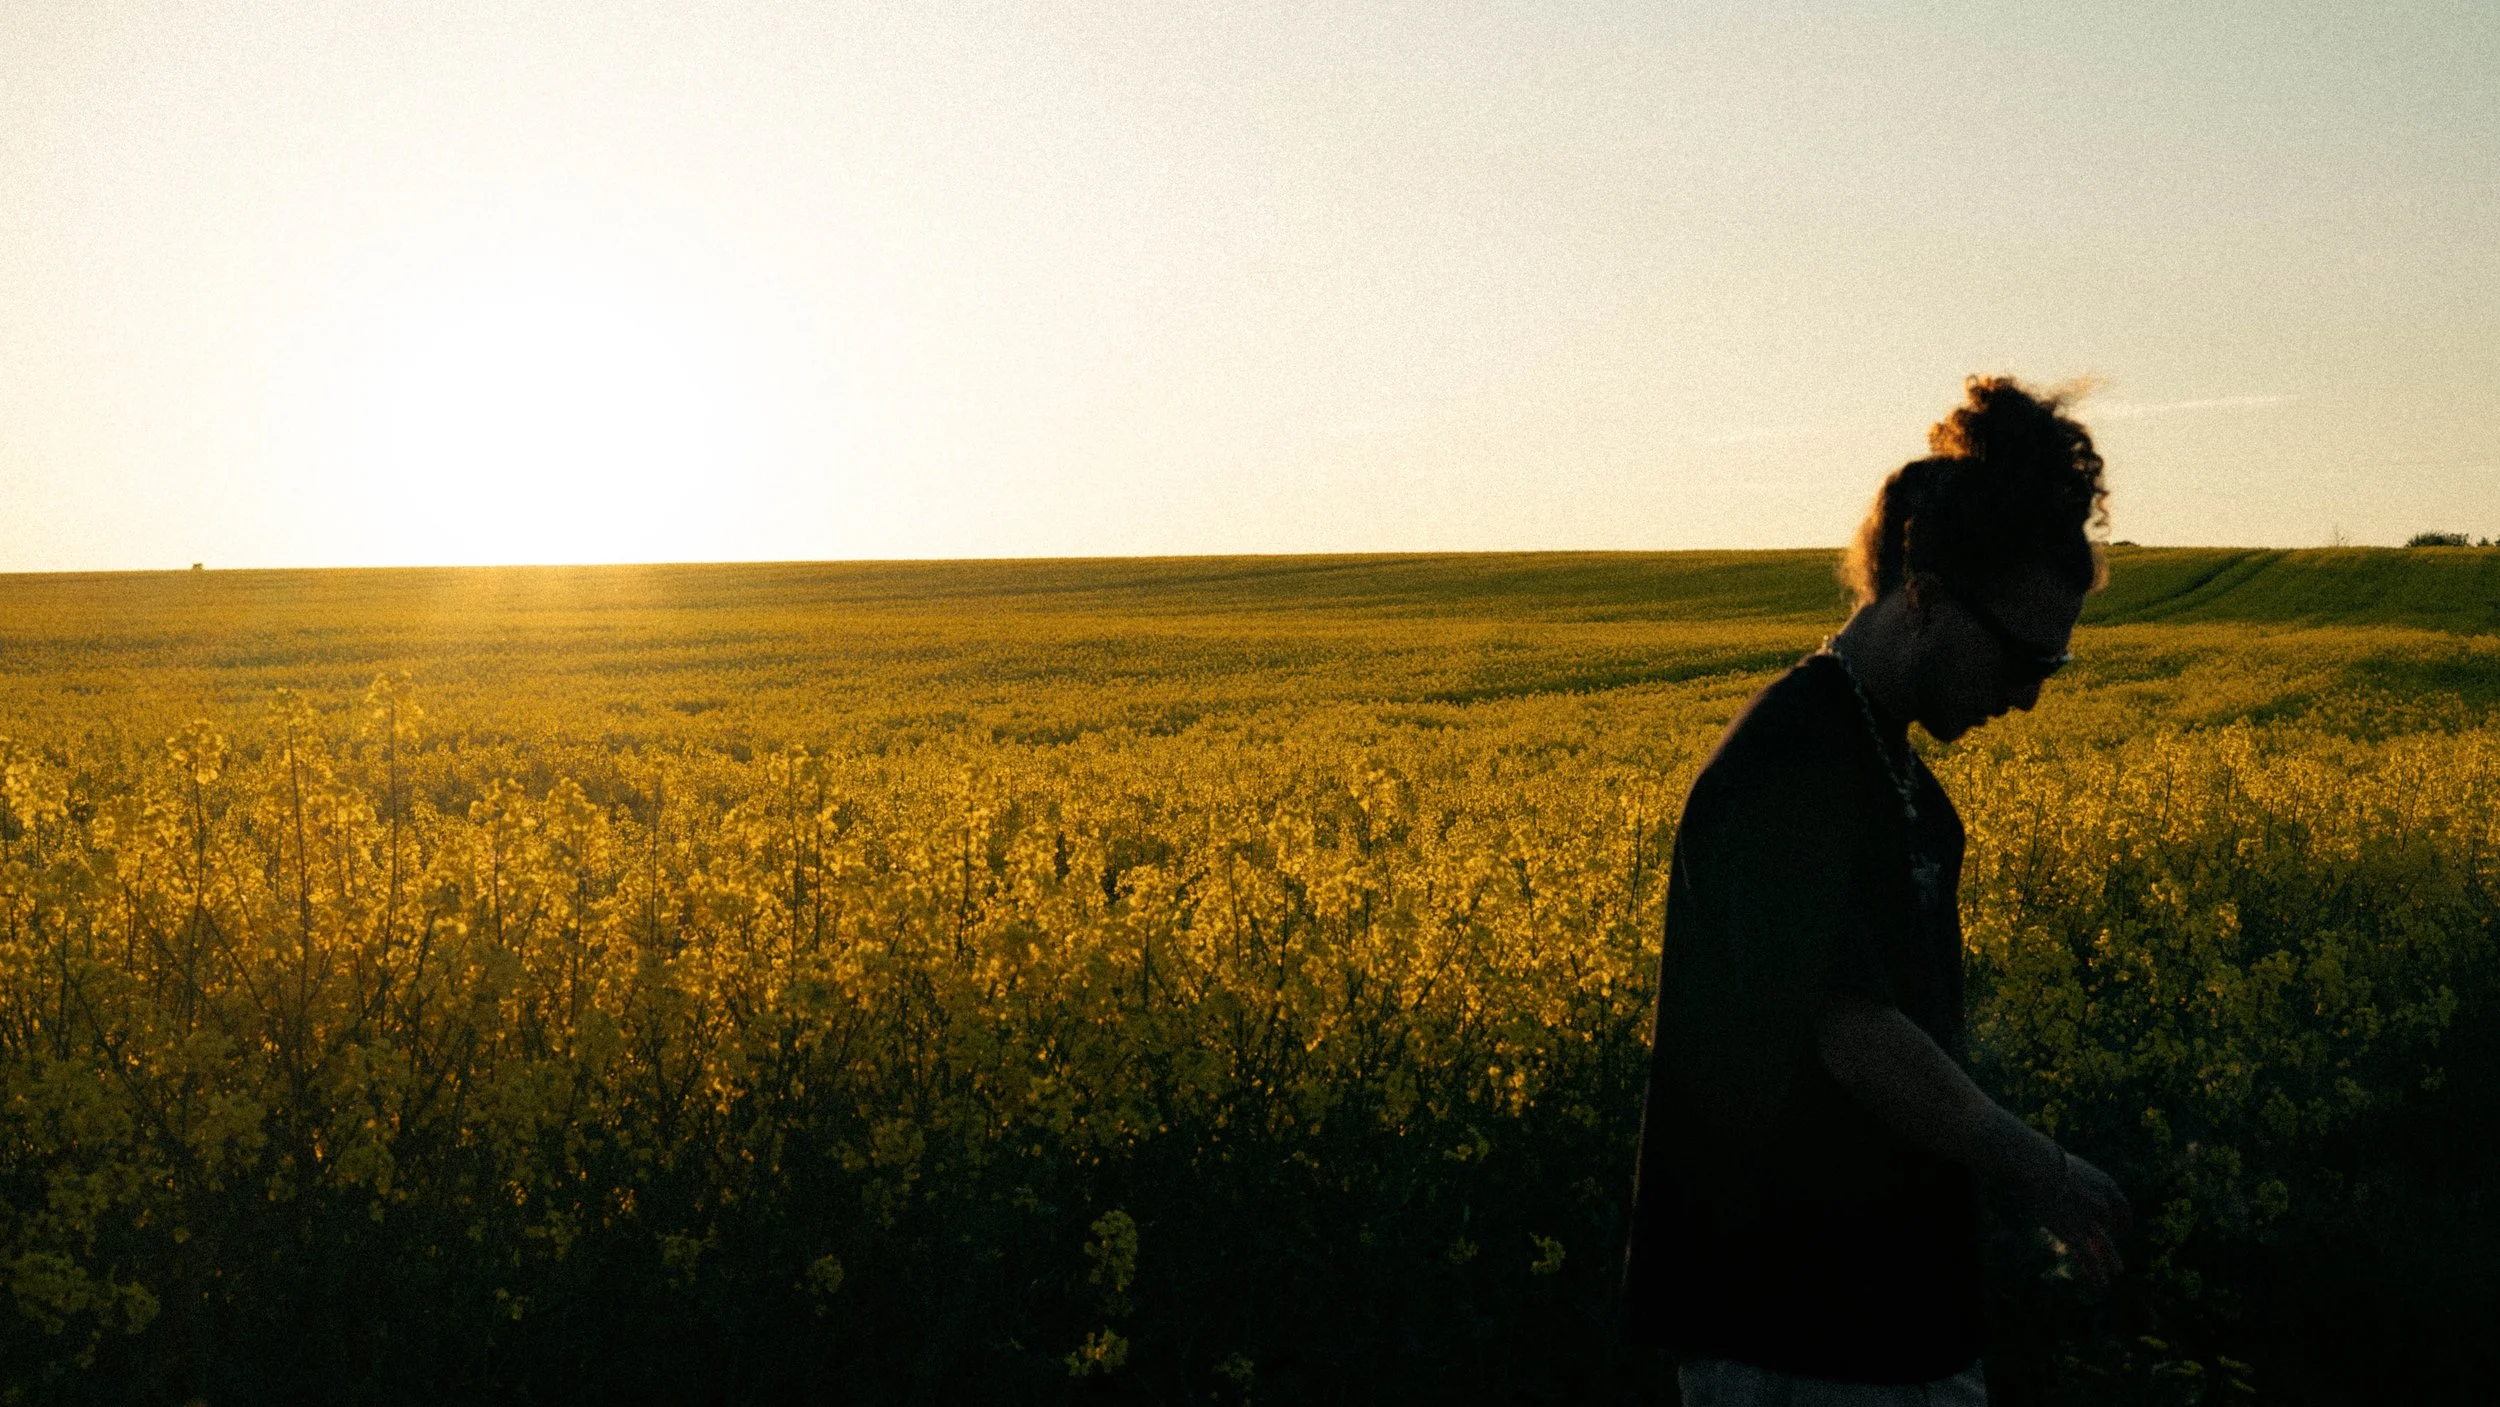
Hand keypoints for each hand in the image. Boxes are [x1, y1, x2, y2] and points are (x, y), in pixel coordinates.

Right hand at [2022, 1147, 2131, 1290]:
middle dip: (2114, 1237)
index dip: (2122, 1217)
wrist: (2037, 1165)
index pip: (2120, 1204)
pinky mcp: (2074, 1233)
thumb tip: (2055, 1182)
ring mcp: (2089, 1220)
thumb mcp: (2063, 1166)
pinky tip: (2102, 1286)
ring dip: (2111, 1261)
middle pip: (2110, 1226)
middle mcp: (2102, 1204)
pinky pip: (2089, 1258)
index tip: (2121, 1226)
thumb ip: (2068, 1180)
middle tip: (2119, 1250)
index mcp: (2105, 1184)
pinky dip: (2096, 1274)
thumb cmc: (2043, 1159)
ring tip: (2117, 1272)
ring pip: (2105, 1246)